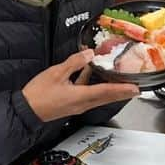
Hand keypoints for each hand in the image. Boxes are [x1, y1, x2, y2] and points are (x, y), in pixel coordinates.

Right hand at [22, 50, 139, 122]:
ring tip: (123, 85)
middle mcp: (83, 103)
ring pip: (100, 97)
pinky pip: (90, 95)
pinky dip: (96, 87)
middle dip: (123, 93)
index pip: (107, 91)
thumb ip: (74, 63)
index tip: (135, 88)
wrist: (27, 110)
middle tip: (136, 90)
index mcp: (81, 96)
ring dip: (112, 91)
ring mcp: (79, 105)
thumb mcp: (56, 73)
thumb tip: (89, 54)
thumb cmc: (38, 94)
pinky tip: (92, 76)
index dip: (122, 89)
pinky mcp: (73, 104)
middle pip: (107, 97)